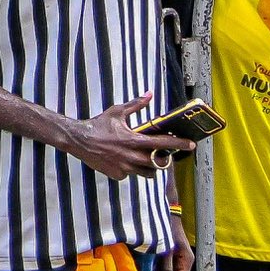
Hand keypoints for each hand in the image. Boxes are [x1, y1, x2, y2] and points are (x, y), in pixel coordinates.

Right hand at [60, 102, 186, 181]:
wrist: (78, 140)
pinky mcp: (118, 175)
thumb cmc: (98, 125)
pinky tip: (124, 160)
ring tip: (144, 158)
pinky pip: (131, 175)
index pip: (162, 144)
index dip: (178, 144)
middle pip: (159, 164)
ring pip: (147, 173)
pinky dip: (131, 169)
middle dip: (164, 160)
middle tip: (163, 154)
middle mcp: (132, 157)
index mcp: (134, 140)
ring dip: (149, 167)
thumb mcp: (117, 112)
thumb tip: (149, 94)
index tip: (191, 145)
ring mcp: (125, 168)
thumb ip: (136, 105)